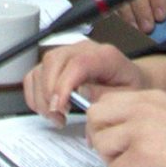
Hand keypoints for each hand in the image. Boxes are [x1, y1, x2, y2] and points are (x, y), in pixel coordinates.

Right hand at [21, 41, 152, 124]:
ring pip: (41, 68)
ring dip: (41, 97)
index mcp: (105, 55)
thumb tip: (82, 96)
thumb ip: (104, 96)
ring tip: (56, 116)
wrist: (131, 80)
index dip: (64, 85)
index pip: (77, 63)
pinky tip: (48, 109)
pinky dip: (35, 95)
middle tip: (58, 116)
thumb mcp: (126, 96)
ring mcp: (67, 54)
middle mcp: (83, 50)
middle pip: (54, 61)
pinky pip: (34, 75)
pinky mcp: (56, 64)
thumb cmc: (129, 86)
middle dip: (49, 93)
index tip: (60, 107)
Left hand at [81, 89, 165, 166]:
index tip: (117, 142)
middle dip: (103, 141)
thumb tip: (118, 134)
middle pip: (95, 119)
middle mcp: (141, 107)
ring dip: (116, 163)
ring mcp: (140, 129)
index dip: (106, 125)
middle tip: (123, 156)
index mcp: (149, 96)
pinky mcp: (142, 153)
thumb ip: (145, 117)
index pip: (105, 103)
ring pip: (101, 146)